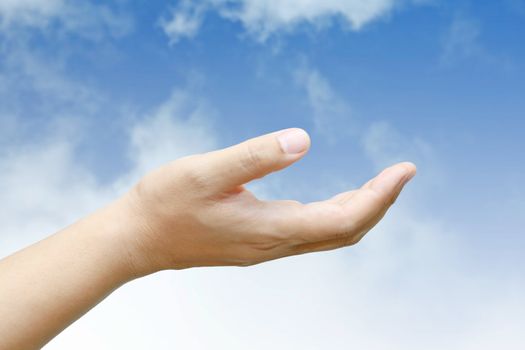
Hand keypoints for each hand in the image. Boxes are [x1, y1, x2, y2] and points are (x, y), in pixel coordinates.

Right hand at [121, 128, 415, 274]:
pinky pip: (310, 232)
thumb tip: (303, 139)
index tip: (404, 170)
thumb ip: (256, 156)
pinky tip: (336, 198)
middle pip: (345, 231)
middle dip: (379, 203)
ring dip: (359, 209)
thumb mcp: (206, 172)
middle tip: (401, 172)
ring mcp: (267, 246)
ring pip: (329, 234)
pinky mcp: (257, 241)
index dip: (379, 197)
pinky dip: (335, 214)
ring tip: (380, 182)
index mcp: (271, 229)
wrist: (137, 240)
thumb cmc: (165, 204)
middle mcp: (276, 244)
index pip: (344, 220)